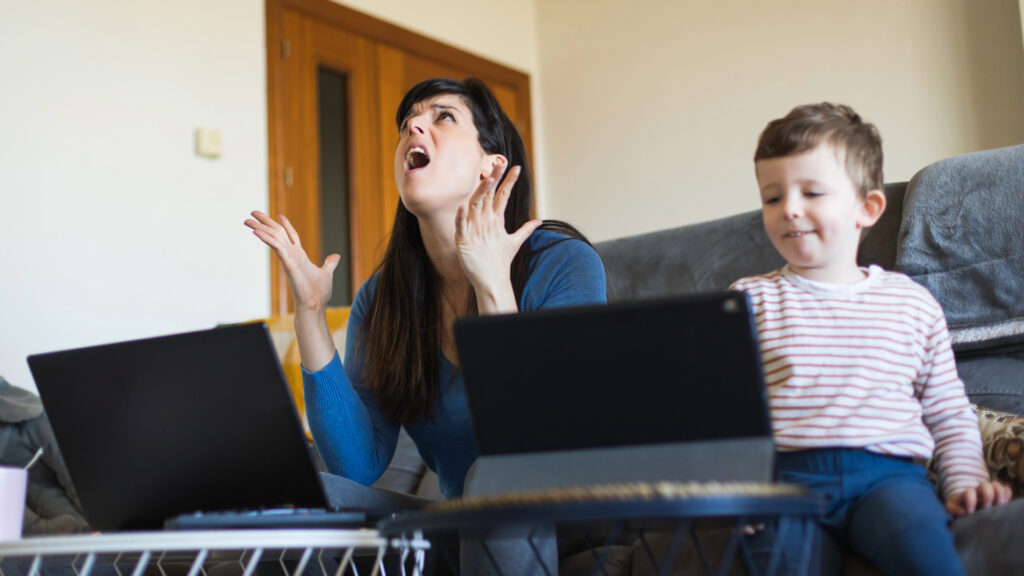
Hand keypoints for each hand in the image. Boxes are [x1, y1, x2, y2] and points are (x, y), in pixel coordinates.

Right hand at [244, 211, 339, 312]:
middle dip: (266, 222)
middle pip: (277, 234)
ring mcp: (288, 259)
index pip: (291, 236)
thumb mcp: (327, 273)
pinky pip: (277, 248)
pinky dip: (267, 239)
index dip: (286, 225)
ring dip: (260, 228)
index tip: (279, 215)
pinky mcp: (288, 264)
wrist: (315, 306)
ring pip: (273, 238)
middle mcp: (292, 256)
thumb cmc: (318, 293)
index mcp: (300, 256)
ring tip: (247, 219)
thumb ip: (329, 264)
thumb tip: (336, 256)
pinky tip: (257, 232)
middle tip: (253, 212)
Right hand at [455, 163, 540, 307]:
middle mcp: (483, 221)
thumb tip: (538, 220)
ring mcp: (473, 229)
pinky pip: (461, 227)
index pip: (501, 195)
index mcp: (494, 220)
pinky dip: (461, 218)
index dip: (508, 182)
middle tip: (500, 163)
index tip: (516, 168)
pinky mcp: (463, 241)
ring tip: (487, 179)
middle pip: (488, 196)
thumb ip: (525, 230)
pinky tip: (463, 207)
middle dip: (494, 180)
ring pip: (474, 206)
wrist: (491, 280)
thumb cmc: (499, 261)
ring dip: (480, 193)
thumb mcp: (514, 243)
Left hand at [945, 480, 1012, 516]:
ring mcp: (990, 491)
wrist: (966, 507)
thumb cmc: (959, 508)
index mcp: (968, 493)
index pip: (970, 492)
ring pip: (997, 486)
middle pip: (986, 486)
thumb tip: (963, 512)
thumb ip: (951, 508)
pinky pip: (1006, 490)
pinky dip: (1007, 495)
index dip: (971, 500)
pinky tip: (1004, 504)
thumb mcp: (951, 507)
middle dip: (988, 496)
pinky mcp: (1000, 496)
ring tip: (999, 505)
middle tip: (987, 507)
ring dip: (999, 495)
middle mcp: (980, 490)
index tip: (970, 512)